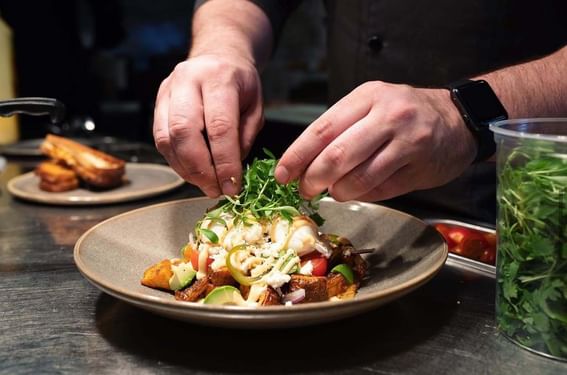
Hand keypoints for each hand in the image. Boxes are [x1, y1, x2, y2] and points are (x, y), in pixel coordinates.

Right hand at [153, 54, 262, 196]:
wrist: (218, 55)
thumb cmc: (240, 83)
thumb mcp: (256, 106)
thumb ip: (244, 137)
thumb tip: (230, 172)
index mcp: (218, 78)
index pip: (219, 126)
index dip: (225, 162)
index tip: (232, 186)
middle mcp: (187, 80)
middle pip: (184, 132)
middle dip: (200, 169)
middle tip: (215, 189)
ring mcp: (167, 90)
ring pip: (166, 138)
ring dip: (186, 169)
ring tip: (205, 184)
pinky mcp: (157, 103)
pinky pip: (160, 140)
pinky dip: (177, 162)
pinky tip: (193, 172)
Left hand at [275, 81, 476, 201]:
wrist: (458, 119)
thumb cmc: (403, 113)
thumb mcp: (371, 105)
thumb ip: (340, 129)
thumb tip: (302, 164)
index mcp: (367, 96)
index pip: (322, 130)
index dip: (297, 156)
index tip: (282, 174)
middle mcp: (388, 116)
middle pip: (337, 156)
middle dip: (313, 179)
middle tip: (304, 189)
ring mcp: (407, 142)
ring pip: (358, 178)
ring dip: (338, 191)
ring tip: (334, 190)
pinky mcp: (419, 167)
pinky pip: (380, 190)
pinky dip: (362, 195)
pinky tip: (359, 189)